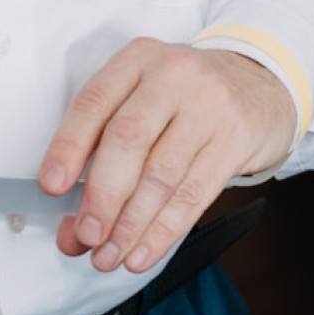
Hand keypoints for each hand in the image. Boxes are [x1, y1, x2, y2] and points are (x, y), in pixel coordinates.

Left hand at [38, 40, 294, 273]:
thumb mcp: (145, 99)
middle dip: (101, 196)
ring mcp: (210, 105)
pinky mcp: (236, 138)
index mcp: (139, 59)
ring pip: (161, 174)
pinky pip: (194, 194)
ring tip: (109, 255)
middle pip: (128, 139)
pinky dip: (163, 231)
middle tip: (86, 235)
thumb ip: (104, 152)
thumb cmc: (188, 98)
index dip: (68, 146)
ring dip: (130, 225)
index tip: (52, 186)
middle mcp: (174, 74)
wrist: (261, 84)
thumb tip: (73, 226)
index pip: (95, 101)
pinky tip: (143, 253)